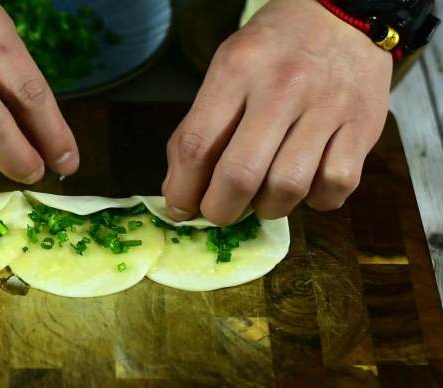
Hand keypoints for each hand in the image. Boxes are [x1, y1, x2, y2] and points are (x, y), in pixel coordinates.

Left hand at [163, 0, 391, 224]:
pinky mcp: (364, 126)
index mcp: (238, 70)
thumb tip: (179, 192)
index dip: (183, 190)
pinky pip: (335, 186)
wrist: (342, 16)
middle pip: (240, 175)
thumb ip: (200, 127)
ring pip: (288, 188)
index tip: (181, 208)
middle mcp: (283, 87)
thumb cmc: (273, 52)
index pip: (197, 145)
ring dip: (268, 208)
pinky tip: (307, 185)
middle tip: (219, 212)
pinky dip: (316, 200)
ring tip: (264, 196)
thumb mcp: (226, 69)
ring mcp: (328, 107)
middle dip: (221, 210)